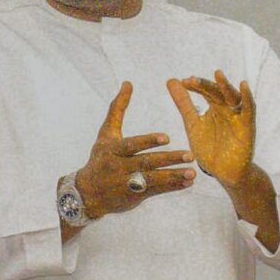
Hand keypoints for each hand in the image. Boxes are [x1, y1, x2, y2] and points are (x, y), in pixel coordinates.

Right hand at [75, 81, 195, 218]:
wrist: (87, 194)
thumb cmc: (100, 159)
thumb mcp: (105, 134)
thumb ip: (117, 109)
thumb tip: (128, 83)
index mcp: (112, 150)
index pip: (131, 145)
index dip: (148, 141)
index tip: (166, 137)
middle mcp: (119, 167)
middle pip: (146, 163)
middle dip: (168, 160)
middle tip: (190, 155)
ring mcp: (127, 184)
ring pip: (153, 180)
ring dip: (174, 176)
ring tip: (192, 173)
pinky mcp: (135, 196)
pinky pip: (156, 191)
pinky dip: (172, 187)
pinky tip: (188, 182)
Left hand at [167, 70, 254, 187]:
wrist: (225, 172)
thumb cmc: (211, 148)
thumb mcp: (193, 123)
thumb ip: (184, 103)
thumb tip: (171, 80)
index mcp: (215, 107)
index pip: (206, 91)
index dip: (196, 86)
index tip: (183, 82)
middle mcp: (227, 108)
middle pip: (218, 92)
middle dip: (206, 86)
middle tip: (192, 80)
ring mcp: (238, 116)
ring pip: (233, 97)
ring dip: (225, 86)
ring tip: (217, 74)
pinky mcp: (248, 126)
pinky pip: (249, 109)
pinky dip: (247, 97)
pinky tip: (243, 85)